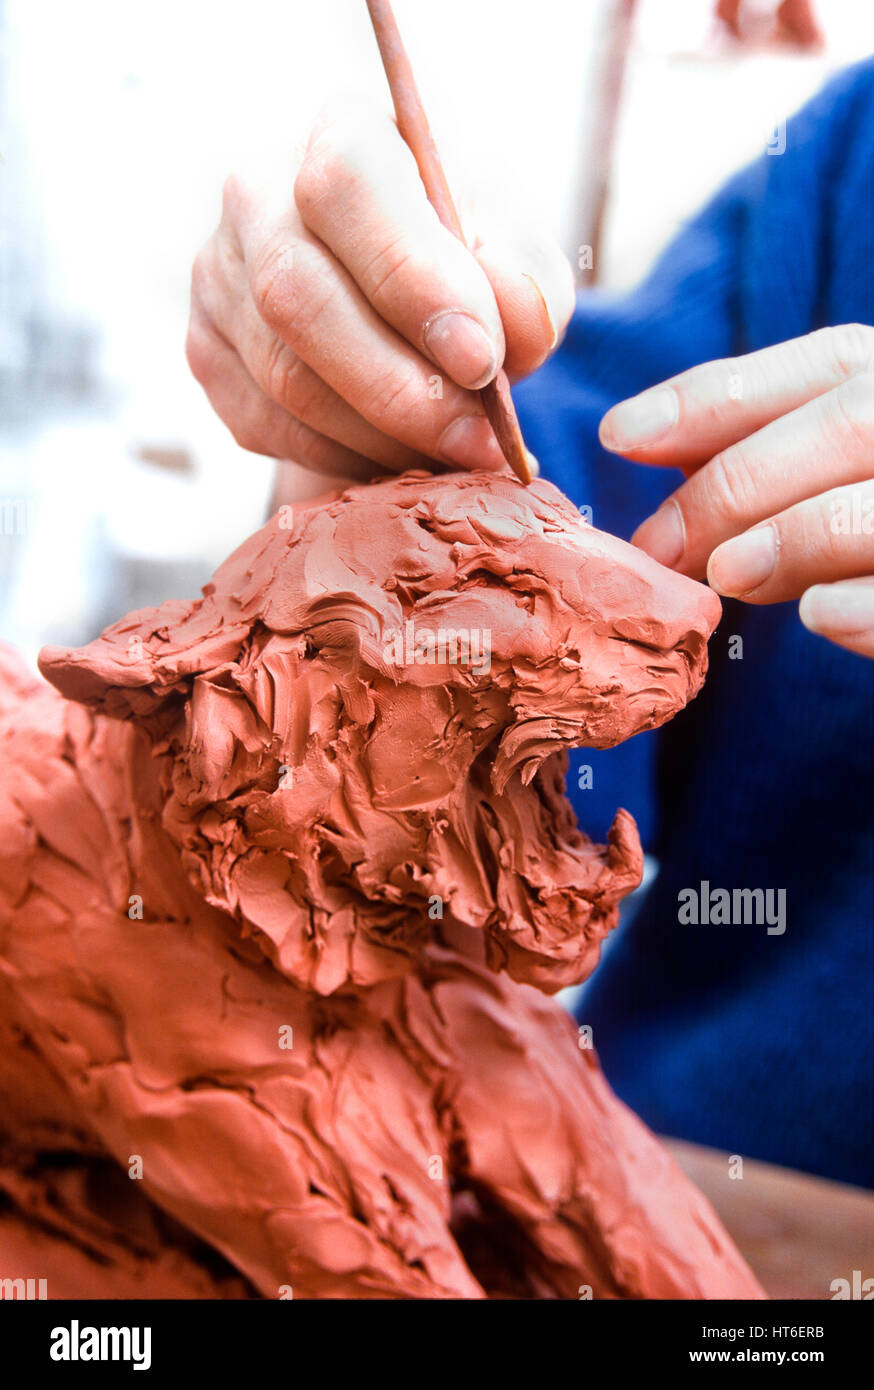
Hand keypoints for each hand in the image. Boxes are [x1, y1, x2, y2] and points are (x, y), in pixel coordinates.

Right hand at [186, 99, 573, 480]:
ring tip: (451, 453)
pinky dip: (345, 456)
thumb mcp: (515, 252)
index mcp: (339, 133)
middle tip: (473, 440)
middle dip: (397, 388)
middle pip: (296, 297)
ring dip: (379, 434)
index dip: (410, 280)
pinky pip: (268, 426)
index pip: (345, 187)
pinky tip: (398, 453)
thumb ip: (526, 283)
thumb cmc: (462, 259)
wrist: (400, 297)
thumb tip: (511, 331)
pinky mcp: (207, 353)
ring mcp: (217, 277)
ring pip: (283, 377)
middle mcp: (255, 194)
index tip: (479, 360)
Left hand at [599, 325, 873, 657]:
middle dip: (737, 482)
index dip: (719, 395)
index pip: (832, 362)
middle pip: (853, 420)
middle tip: (657, 546)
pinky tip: (819, 617)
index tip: (618, 434)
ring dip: (798, 532)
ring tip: (727, 578)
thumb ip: (781, 464)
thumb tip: (653, 467)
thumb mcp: (856, 476)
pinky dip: (873, 603)